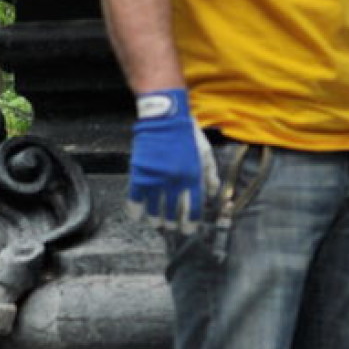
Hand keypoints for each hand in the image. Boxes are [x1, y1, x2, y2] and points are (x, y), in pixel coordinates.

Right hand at [127, 89, 217, 233]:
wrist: (164, 118)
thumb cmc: (187, 135)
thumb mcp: (205, 154)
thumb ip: (210, 176)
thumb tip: (213, 195)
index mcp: (193, 178)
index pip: (192, 209)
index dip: (190, 223)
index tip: (188, 230)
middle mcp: (175, 182)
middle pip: (172, 212)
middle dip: (173, 223)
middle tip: (172, 227)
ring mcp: (156, 178)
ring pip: (154, 208)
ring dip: (156, 219)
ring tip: (158, 223)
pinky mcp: (139, 173)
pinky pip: (135, 198)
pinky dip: (136, 209)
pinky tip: (138, 216)